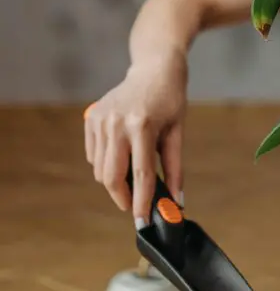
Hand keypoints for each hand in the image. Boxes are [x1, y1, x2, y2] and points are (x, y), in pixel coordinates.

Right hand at [84, 52, 187, 222]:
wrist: (153, 68)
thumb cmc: (170, 99)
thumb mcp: (177, 132)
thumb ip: (174, 168)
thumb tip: (176, 200)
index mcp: (141, 126)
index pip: (141, 174)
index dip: (142, 201)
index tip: (142, 221)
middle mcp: (116, 123)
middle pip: (111, 177)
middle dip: (122, 197)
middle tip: (134, 206)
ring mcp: (100, 119)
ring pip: (100, 169)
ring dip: (115, 180)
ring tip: (133, 172)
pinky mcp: (91, 118)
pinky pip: (93, 155)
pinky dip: (105, 163)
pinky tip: (121, 152)